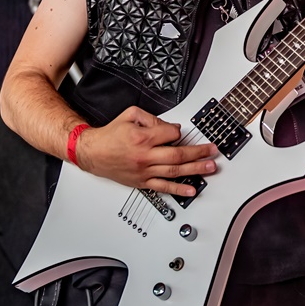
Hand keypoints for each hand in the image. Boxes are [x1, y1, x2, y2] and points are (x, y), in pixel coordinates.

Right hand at [76, 106, 217, 196]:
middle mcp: (145, 156)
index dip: (179, 132)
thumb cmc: (110, 135)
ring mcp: (144, 171)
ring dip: (195, 169)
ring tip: (209, 167)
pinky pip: (163, 187)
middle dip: (199, 153)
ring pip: (174, 172)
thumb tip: (172, 127)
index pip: (171, 134)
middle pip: (178, 155)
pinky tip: (191, 190)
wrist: (92, 152)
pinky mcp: (141, 182)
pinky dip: (178, 189)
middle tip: (212, 151)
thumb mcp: (130, 116)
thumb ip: (152, 118)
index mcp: (143, 138)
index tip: (180, 132)